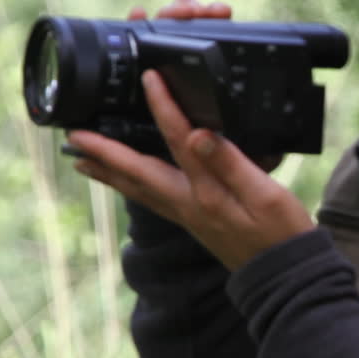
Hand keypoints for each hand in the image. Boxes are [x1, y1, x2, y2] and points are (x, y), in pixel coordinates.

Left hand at [67, 0, 314, 269]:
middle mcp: (187, 205)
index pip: (176, 139)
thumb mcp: (265, 194)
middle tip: (73, 135)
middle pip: (136, 172)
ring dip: (109, 172)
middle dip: (104, 151)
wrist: (285, 279)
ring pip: (137, 189)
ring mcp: (187, 216)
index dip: (162, 106)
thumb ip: (232, 164)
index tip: (148, 78)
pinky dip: (131, 186)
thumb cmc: (282, 236)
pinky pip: (150, 199)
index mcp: (205, 192)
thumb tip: (197, 134)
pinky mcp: (194, 223)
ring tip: (83, 160)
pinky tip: (129, 183)